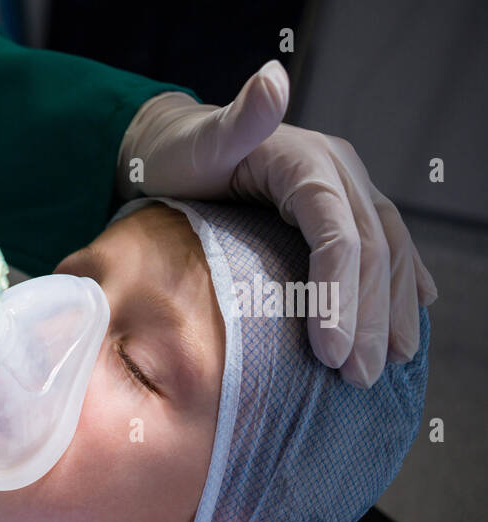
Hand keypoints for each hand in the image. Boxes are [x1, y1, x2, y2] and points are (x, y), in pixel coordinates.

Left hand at [116, 60, 436, 386]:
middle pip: (369, 251)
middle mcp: (337, 174)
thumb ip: (237, 120)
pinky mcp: (338, 211)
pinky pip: (382, 247)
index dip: (341, 294)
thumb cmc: (179, 156)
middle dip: (368, 318)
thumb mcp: (199, 141)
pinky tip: (412, 315)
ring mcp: (343, 192)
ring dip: (391, 311)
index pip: (339, 234)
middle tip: (357, 377)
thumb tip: (272, 79)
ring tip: (388, 365)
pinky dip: (400, 283)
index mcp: (309, 163)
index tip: (331, 352)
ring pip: (386, 253)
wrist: (174, 151)